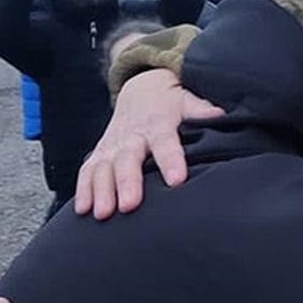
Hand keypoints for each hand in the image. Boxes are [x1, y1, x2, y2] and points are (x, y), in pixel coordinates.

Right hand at [74, 69, 222, 219]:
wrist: (140, 89)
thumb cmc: (170, 102)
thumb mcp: (187, 100)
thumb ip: (201, 109)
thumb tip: (219, 114)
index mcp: (158, 124)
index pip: (165, 142)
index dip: (170, 160)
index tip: (176, 180)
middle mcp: (132, 135)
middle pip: (127, 159)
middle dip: (127, 182)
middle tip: (130, 205)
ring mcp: (112, 145)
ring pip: (103, 167)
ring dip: (101, 191)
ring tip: (103, 213)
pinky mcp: (100, 153)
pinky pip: (88, 171)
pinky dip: (83, 189)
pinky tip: (82, 210)